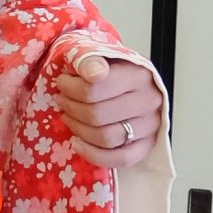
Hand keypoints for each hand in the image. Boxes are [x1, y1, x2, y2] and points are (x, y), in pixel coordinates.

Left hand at [56, 49, 162, 170]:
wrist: (135, 83)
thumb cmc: (116, 70)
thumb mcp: (101, 54)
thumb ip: (91, 59)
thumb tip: (92, 73)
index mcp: (138, 75)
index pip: (97, 88)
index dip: (71, 88)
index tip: (62, 82)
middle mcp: (149, 101)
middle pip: (98, 115)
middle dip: (72, 108)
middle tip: (62, 100)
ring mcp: (150, 126)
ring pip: (106, 138)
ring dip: (78, 130)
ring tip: (68, 117)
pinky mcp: (147, 145)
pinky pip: (120, 159)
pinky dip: (94, 154)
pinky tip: (77, 143)